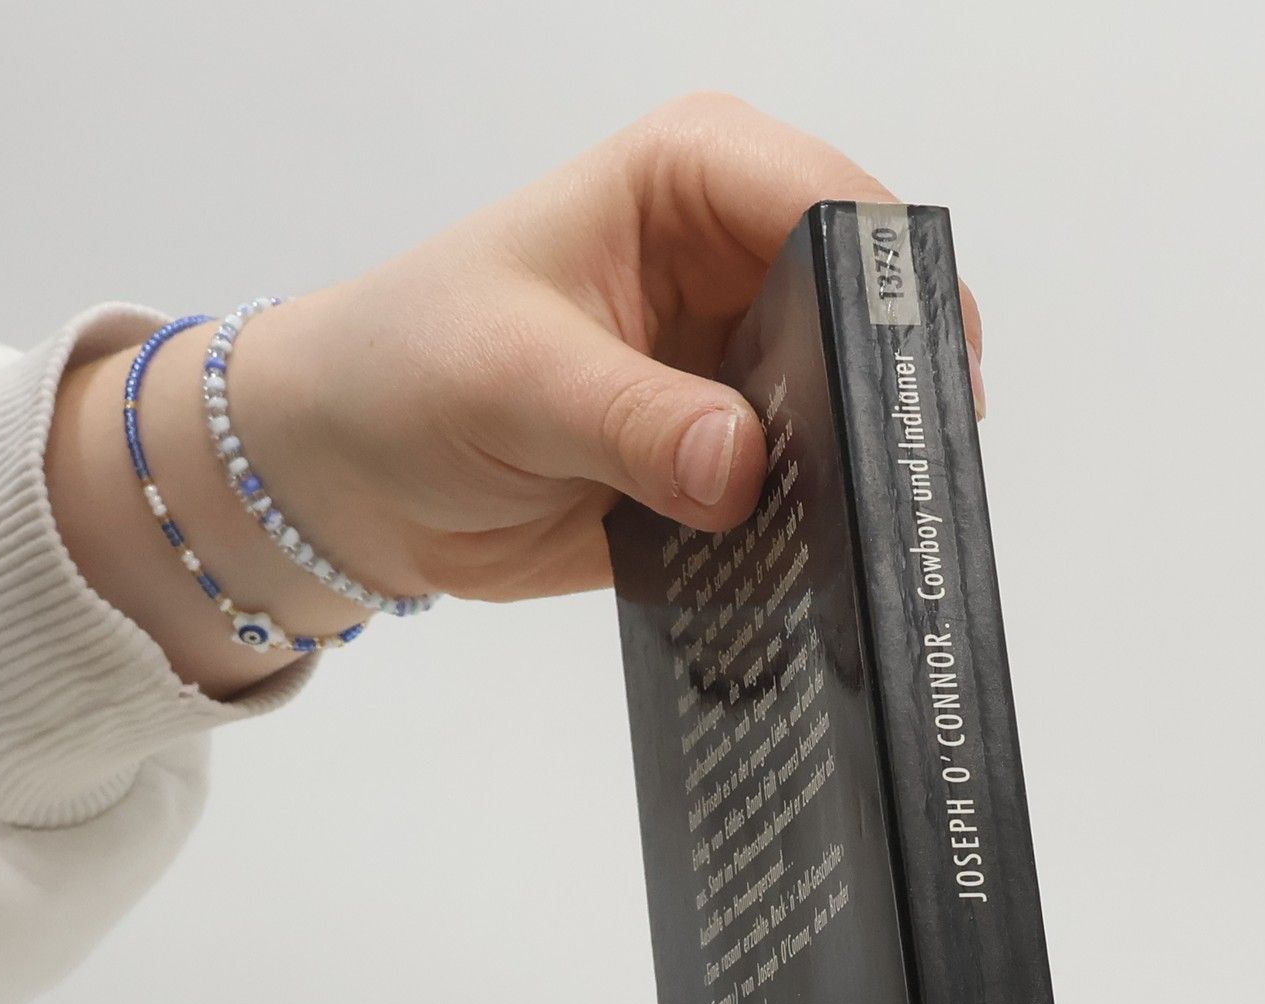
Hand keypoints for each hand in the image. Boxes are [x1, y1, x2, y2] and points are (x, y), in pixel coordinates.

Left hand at [239, 92, 983, 604]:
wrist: (357, 476)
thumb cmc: (407, 373)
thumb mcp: (513, 380)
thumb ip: (635, 420)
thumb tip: (742, 466)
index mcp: (691, 181)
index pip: (834, 207)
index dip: (889, 290)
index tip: (907, 388)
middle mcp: (738, 262)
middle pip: (874, 310)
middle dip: (892, 390)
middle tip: (902, 478)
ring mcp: (746, 364)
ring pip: (860, 408)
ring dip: (865, 470)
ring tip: (874, 530)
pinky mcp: (739, 455)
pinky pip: (817, 490)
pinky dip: (825, 526)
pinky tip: (827, 561)